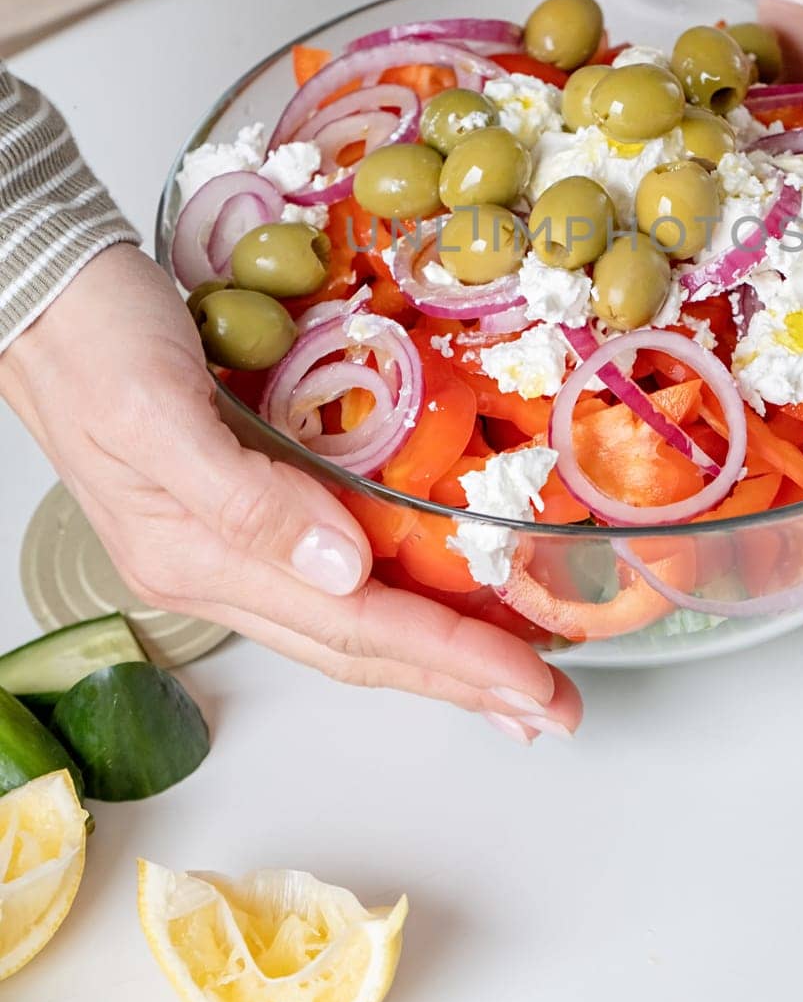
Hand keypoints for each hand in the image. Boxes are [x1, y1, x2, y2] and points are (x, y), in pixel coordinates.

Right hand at [0, 244, 579, 741]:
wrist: (40, 292)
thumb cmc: (92, 336)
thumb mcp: (157, 407)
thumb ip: (245, 496)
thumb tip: (343, 570)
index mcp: (197, 555)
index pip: (350, 627)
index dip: (449, 658)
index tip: (531, 682)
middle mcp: (216, 565)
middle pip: (357, 645)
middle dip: (459, 682)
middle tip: (552, 709)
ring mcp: (224, 539)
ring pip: (348, 618)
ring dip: (434, 653)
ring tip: (510, 681)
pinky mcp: (240, 498)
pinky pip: (332, 568)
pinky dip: (395, 593)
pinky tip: (434, 596)